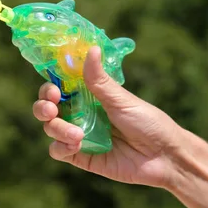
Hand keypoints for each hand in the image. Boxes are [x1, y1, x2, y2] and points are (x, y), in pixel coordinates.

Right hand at [33, 46, 184, 188]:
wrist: (165, 157)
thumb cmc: (148, 122)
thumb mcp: (122, 99)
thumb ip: (100, 80)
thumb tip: (91, 49)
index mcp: (88, 95)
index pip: (59, 87)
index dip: (50, 87)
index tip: (54, 89)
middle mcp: (79, 114)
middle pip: (47, 107)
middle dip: (43, 106)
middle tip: (52, 107)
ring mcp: (78, 135)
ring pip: (50, 128)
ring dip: (56, 128)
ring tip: (77, 135)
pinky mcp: (81, 156)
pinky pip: (57, 151)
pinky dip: (60, 147)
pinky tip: (76, 145)